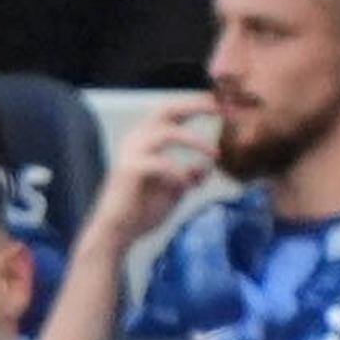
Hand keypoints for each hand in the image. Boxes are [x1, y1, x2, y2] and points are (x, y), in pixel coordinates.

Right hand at [85, 96, 219, 250]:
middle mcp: (136, 140)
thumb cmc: (141, 212)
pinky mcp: (130, 170)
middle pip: (166, 110)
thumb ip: (188, 176)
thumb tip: (206, 166)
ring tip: (214, 153)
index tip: (222, 106)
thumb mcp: (174, 191)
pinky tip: (186, 187)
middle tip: (220, 109)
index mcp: (145, 141)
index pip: (171, 113)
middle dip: (195, 106)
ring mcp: (131, 153)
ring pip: (166, 132)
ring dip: (194, 140)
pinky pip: (162, 163)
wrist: (117, 233)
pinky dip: (179, 173)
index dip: (196, 106)